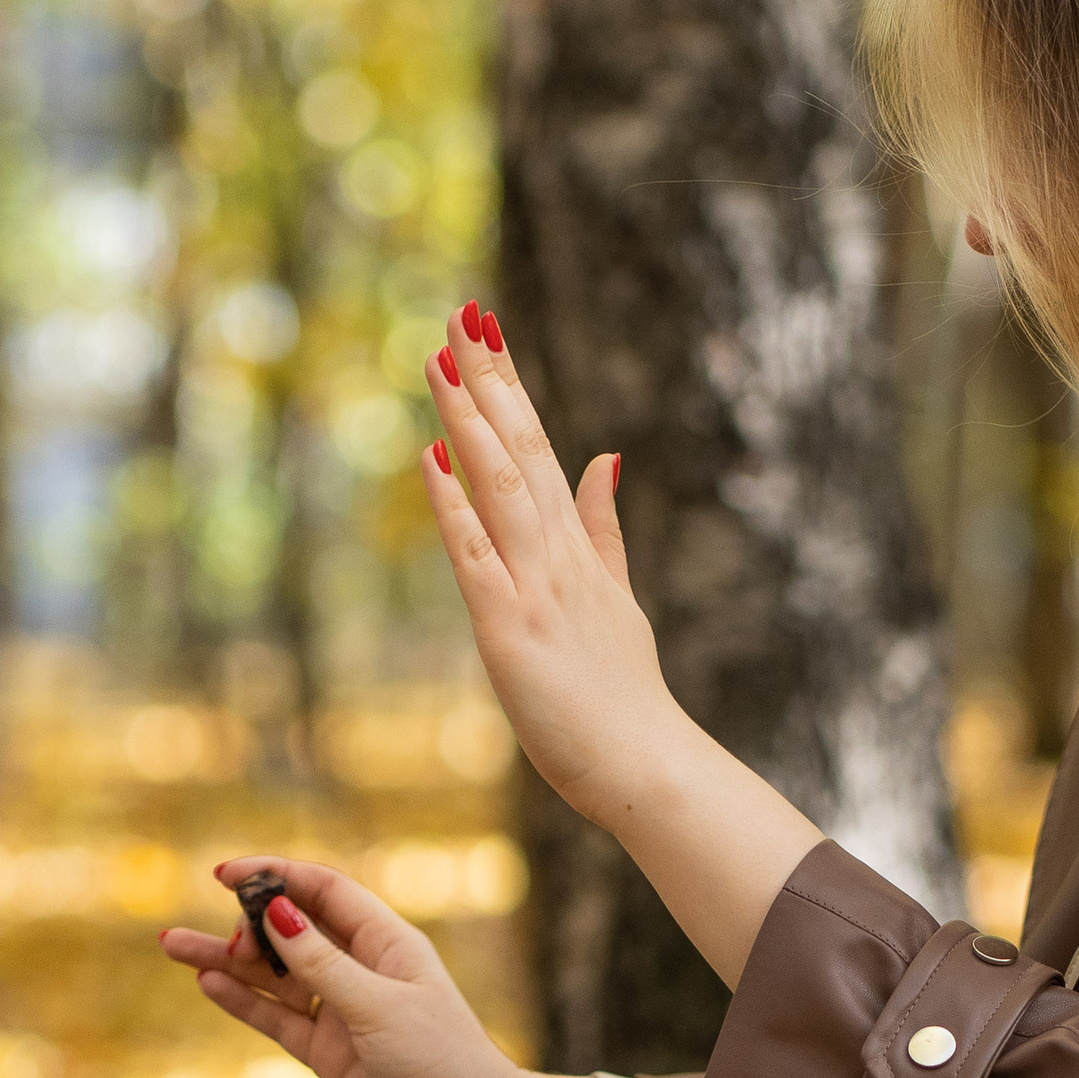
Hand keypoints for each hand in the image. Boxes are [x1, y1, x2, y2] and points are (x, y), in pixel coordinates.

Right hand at [160, 857, 626, 1077]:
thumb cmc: (443, 1064)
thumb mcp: (377, 1007)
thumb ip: (321, 963)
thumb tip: (276, 911)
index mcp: (387, 943)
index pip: (323, 891)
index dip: (276, 875)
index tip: (224, 872)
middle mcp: (364, 972)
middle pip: (293, 930)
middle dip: (251, 927)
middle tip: (229, 947)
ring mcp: (345, 1014)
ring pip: (276, 977)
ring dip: (230, 961)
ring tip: (172, 945)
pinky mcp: (332, 1055)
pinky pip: (279, 1019)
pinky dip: (245, 1002)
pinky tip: (209, 984)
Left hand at [419, 301, 683, 827]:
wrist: (646, 765)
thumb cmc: (624, 699)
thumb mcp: (617, 598)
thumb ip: (604, 528)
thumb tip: (604, 457)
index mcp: (577, 550)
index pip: (539, 449)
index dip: (510, 388)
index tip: (486, 332)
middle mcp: (558, 556)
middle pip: (520, 449)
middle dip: (488, 380)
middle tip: (460, 313)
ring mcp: (537, 587)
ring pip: (499, 486)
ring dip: (468, 420)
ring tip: (441, 358)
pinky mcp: (511, 628)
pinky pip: (475, 556)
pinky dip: (453, 507)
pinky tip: (432, 460)